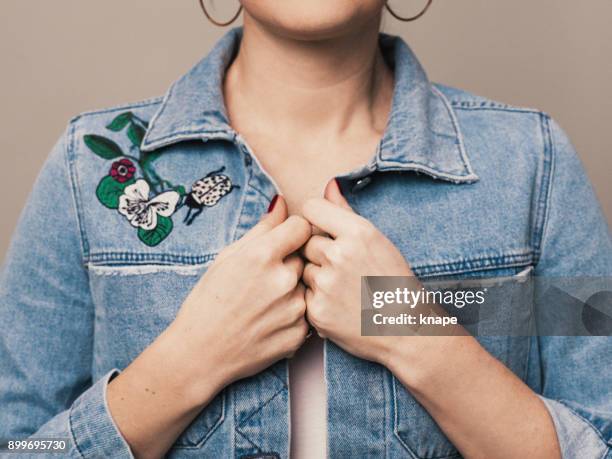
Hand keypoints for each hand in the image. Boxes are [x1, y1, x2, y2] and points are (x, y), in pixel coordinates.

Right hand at [170, 195, 310, 395]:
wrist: (200, 353)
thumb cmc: (208, 301)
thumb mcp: (228, 257)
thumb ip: (262, 228)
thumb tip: (283, 203)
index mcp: (262, 255)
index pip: (302, 226)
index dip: (292, 231)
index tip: (284, 240)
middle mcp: (283, 281)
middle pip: (305, 255)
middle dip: (291, 261)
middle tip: (267, 277)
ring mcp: (294, 310)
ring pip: (307, 284)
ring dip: (294, 287)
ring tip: (266, 301)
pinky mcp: (299, 334)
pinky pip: (306, 312)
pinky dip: (293, 313)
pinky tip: (269, 319)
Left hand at [301, 179, 413, 365]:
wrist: (405, 329)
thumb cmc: (393, 281)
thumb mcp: (377, 240)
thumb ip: (345, 212)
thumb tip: (328, 186)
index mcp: (358, 233)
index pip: (311, 208)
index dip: (316, 218)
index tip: (323, 229)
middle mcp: (340, 256)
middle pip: (306, 240)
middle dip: (319, 252)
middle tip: (342, 268)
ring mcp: (326, 285)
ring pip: (303, 268)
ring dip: (316, 276)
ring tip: (342, 288)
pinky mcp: (317, 311)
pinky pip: (304, 294)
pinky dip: (317, 299)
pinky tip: (338, 304)